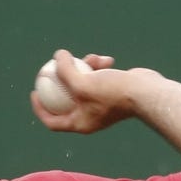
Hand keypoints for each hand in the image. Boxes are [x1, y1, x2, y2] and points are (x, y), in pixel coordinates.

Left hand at [30, 49, 157, 133]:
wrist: (146, 93)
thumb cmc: (113, 93)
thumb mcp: (82, 83)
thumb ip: (65, 71)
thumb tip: (56, 56)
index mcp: (80, 124)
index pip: (52, 121)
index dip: (39, 108)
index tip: (34, 92)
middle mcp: (90, 116)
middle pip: (66, 100)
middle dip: (60, 82)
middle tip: (50, 69)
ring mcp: (102, 104)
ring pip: (84, 83)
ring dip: (86, 66)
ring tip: (92, 57)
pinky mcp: (112, 92)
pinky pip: (99, 78)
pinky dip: (101, 68)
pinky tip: (107, 59)